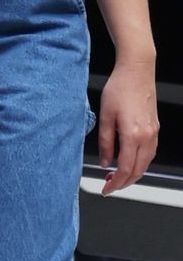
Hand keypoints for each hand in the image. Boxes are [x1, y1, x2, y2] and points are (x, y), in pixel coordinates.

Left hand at [97, 59, 158, 194]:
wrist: (137, 71)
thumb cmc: (120, 88)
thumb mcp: (104, 116)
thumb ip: (105, 142)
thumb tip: (105, 161)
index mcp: (133, 134)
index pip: (125, 169)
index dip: (115, 183)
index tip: (105, 189)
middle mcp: (147, 136)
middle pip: (138, 170)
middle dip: (123, 183)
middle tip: (109, 186)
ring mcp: (154, 132)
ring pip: (145, 163)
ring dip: (132, 174)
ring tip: (115, 177)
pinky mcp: (155, 128)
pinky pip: (149, 153)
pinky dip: (139, 163)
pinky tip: (128, 162)